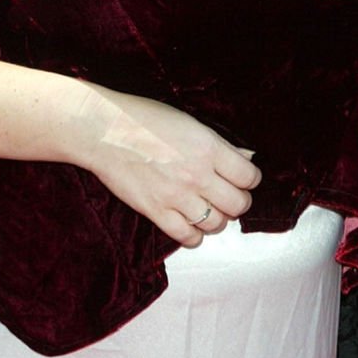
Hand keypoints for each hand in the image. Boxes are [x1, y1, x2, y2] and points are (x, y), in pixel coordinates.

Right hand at [81, 84, 260, 247]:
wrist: (106, 132)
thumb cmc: (147, 120)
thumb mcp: (192, 124)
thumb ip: (221, 145)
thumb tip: (247, 158)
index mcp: (208, 148)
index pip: (249, 176)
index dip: (251, 179)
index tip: (246, 179)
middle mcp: (197, 175)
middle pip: (238, 204)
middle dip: (240, 202)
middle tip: (231, 196)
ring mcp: (176, 196)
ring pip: (216, 224)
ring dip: (219, 219)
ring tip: (212, 209)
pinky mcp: (155, 212)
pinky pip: (187, 237)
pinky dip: (195, 236)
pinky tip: (193, 225)